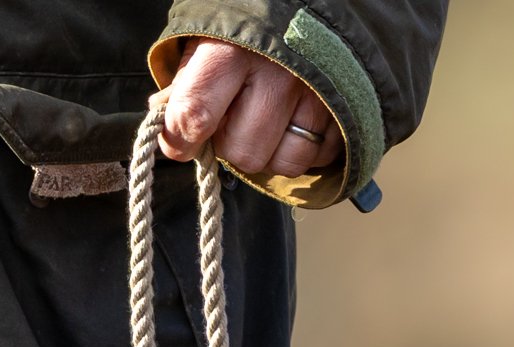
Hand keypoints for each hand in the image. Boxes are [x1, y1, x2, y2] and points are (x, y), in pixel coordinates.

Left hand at [156, 39, 342, 177]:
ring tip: (266, 122)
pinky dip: (302, 148)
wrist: (308, 1)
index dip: (180, 139)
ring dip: (269, 151)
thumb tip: (170, 129)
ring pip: (282, 163)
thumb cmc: (246, 22)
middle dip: (232, 144)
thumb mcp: (208, 38)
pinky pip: (316, 159)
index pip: (195, 115)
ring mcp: (316, 95)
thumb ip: (188, 84)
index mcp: (232, 50)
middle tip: (233, 118)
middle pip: (243, 152)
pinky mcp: (343, 112)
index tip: (179, 143)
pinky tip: (294, 122)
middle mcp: (277, 74)